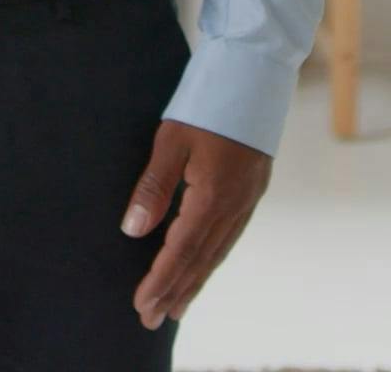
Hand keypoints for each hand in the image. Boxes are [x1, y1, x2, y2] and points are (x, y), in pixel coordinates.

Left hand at [121, 118, 269, 330]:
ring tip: (177, 306)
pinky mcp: (253, 189)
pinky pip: (230, 235)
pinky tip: (204, 264)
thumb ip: (153, 188)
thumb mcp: (171, 140)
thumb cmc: (208, 99)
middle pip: (201, 259)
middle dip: (176, 291)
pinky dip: (213, 257)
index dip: (160, 281)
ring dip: (196, 280)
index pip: (181, 251)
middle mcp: (235, 204)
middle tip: (153, 319)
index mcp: (213, 196)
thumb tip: (134, 230)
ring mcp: (248, 198)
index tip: (142, 306)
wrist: (256, 70)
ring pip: (218, 251)